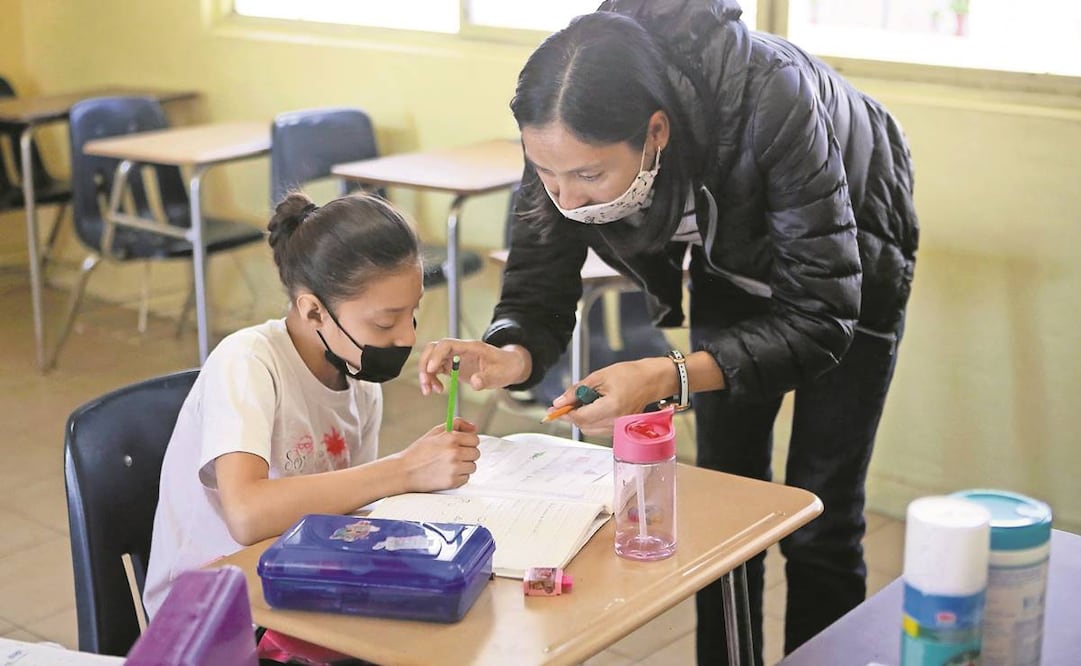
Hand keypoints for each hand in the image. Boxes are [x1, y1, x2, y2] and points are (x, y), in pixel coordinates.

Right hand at [394, 418, 480, 491]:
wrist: (404, 471)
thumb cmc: (419, 452)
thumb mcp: (435, 432)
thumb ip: (456, 425)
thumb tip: (474, 427)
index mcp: (451, 438)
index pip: (475, 439)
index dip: (468, 442)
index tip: (462, 445)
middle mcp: (454, 452)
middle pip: (476, 453)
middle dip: (467, 454)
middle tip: (454, 456)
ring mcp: (454, 468)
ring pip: (473, 466)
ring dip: (464, 466)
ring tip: (449, 465)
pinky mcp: (452, 481)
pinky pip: (466, 478)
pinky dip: (458, 477)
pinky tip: (446, 473)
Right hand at [418, 338, 531, 394]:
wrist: (509, 366)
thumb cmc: (505, 366)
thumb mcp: (500, 374)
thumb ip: (487, 378)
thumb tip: (474, 382)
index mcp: (470, 347)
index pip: (446, 344)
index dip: (436, 355)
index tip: (431, 370)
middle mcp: (459, 350)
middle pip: (433, 349)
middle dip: (425, 365)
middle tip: (426, 383)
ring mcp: (454, 357)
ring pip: (431, 359)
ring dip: (426, 374)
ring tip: (430, 391)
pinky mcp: (452, 366)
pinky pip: (435, 370)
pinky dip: (432, 379)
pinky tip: (437, 390)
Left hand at [547, 358, 670, 435]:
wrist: (650, 380)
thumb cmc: (629, 375)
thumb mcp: (598, 377)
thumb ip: (577, 390)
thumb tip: (559, 402)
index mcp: (611, 408)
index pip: (580, 418)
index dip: (565, 413)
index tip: (554, 408)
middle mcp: (616, 422)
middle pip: (583, 426)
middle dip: (572, 415)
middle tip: (566, 403)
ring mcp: (619, 428)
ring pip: (589, 430)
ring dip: (581, 418)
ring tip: (583, 401)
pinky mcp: (620, 429)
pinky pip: (598, 429)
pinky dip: (591, 420)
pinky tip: (593, 407)